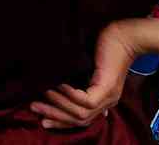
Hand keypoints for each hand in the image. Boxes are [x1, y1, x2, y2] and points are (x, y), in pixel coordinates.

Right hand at [29, 19, 143, 129]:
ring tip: (44, 95)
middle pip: (79, 120)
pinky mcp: (107, 88)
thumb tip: (67, 93)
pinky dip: (70, 95)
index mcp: (103, 101)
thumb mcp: (91, 69)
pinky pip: (85, 100)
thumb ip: (83, 83)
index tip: (43, 119)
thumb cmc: (104, 47)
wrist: (124, 36)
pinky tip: (59, 85)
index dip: (61, 121)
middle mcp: (107, 103)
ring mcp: (108, 97)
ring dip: (59, 105)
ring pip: (81, 113)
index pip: (81, 119)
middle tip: (34, 108)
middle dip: (55, 116)